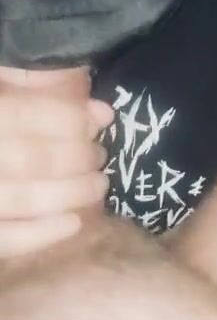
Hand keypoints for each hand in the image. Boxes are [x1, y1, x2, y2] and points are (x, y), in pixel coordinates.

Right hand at [0, 94, 112, 257]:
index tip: (100, 119)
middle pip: (26, 159)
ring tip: (97, 183)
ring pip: (19, 199)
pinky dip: (39, 234)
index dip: (67, 118)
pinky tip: (73, 223)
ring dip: (69, 193)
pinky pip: (3, 239)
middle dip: (74, 157)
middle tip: (99, 155)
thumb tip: (103, 112)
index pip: (19, 114)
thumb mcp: (1, 80)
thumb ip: (34, 85)